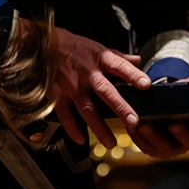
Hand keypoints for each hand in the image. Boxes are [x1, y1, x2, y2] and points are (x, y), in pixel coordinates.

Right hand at [48, 27, 148, 149]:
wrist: (42, 45)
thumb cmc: (73, 47)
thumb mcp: (97, 47)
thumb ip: (118, 57)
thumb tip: (138, 61)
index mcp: (99, 59)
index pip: (119, 66)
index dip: (133, 74)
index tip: (146, 84)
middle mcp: (86, 73)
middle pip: (105, 91)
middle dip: (119, 106)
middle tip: (133, 121)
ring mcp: (71, 85)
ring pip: (86, 109)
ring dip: (99, 127)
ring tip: (111, 143)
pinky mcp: (57, 95)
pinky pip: (65, 115)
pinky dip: (72, 128)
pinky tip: (81, 139)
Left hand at [126, 74, 188, 158]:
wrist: (162, 104)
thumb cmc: (179, 97)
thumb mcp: (188, 89)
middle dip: (183, 134)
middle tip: (174, 123)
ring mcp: (176, 148)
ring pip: (168, 148)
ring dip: (156, 137)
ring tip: (145, 124)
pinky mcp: (157, 150)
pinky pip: (149, 148)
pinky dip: (140, 138)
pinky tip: (134, 126)